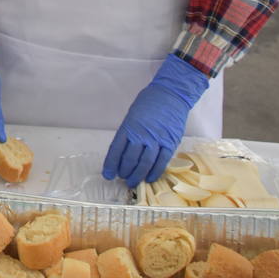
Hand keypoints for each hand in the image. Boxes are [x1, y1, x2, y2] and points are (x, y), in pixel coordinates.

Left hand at [104, 54, 208, 187]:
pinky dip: (155, 172)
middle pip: (130, 159)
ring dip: (138, 175)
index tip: (108, 175)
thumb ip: (128, 134)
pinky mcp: (170, 143)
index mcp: (128, 127)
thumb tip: (122, 153)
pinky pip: (162, 161)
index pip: (116, 150)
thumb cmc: (148, 104)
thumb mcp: (132, 116)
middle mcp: (141, 134)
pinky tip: (149, 178)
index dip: (111, 164)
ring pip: (145, 163)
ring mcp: (157, 139)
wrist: (170, 95)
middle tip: (122, 179)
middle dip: (124, 172)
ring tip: (133, 182)